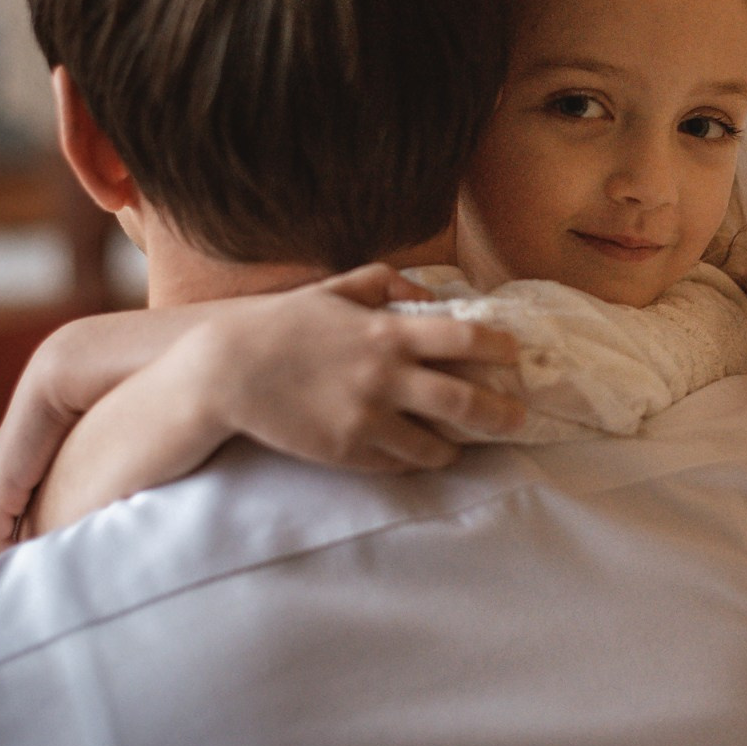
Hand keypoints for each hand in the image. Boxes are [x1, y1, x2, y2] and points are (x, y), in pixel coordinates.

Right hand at [199, 264, 526, 471]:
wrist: (228, 372)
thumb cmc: (283, 325)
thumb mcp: (335, 289)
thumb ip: (385, 283)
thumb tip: (429, 293)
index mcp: (387, 332)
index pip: (465, 337)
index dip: (499, 346)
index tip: (515, 354)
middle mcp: (386, 377)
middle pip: (466, 400)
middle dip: (502, 411)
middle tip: (518, 416)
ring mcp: (368, 419)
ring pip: (436, 444)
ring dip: (457, 445)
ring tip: (463, 443)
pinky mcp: (348, 451)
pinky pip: (399, 462)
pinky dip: (414, 457)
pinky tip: (419, 451)